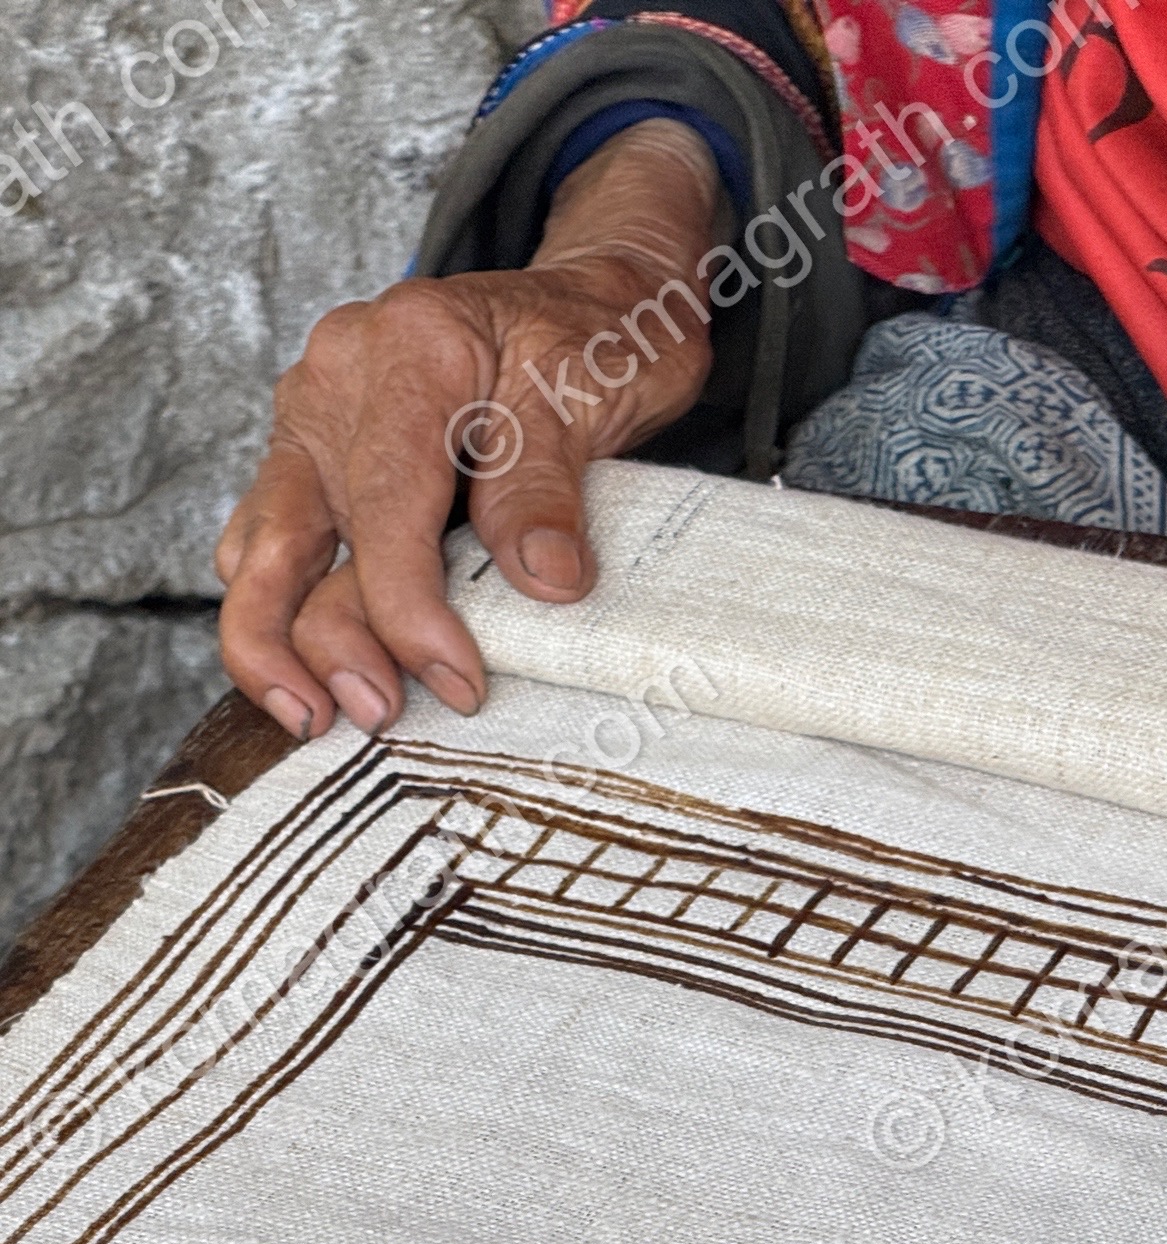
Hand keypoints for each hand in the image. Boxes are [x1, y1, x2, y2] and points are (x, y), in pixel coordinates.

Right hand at [216, 119, 724, 739]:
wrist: (598, 300)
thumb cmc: (600, 341)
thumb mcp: (595, 393)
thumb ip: (547, 484)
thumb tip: (541, 580)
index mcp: (409, 351)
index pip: (386, 505)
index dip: (411, 608)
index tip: (456, 681)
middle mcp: (338, 379)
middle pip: (297, 533)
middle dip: (322, 641)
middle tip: (375, 717)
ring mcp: (316, 417)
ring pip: (263, 546)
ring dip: (278, 639)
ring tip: (317, 715)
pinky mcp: (316, 454)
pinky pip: (273, 538)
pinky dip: (282, 605)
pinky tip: (310, 666)